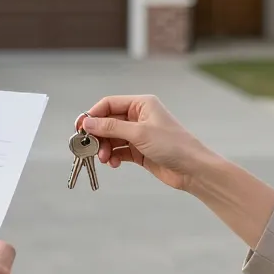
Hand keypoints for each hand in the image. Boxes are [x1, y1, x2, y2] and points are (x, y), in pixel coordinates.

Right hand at [78, 95, 213, 191]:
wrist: (193, 169)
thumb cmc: (173, 145)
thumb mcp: (139, 133)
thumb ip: (111, 128)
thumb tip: (87, 123)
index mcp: (141, 104)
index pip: (109, 104)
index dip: (93, 115)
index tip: (80, 128)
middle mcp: (139, 117)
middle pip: (108, 122)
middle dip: (98, 135)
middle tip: (88, 147)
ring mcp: (139, 134)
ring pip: (112, 138)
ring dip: (104, 148)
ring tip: (103, 158)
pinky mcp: (140, 151)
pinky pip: (119, 151)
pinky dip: (113, 156)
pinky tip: (113, 164)